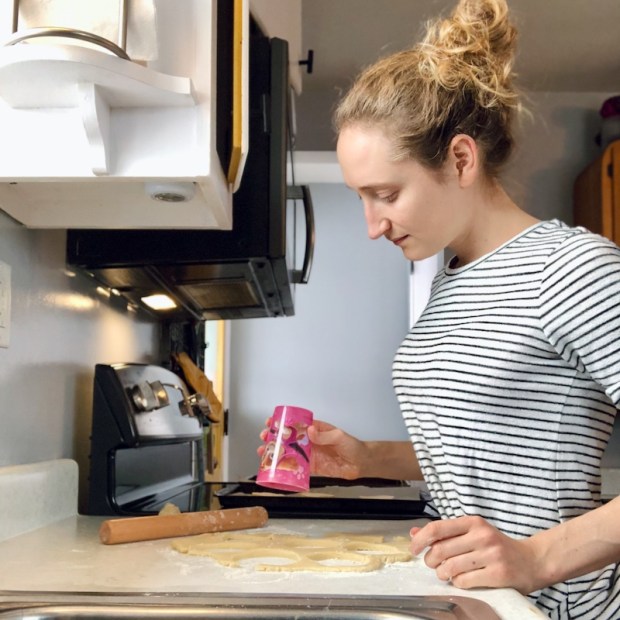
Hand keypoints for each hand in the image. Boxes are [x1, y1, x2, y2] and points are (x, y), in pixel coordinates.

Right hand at [258, 418, 367, 478]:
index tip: (271, 422)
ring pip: (289, 452)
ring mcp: (310, 454)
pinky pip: (297, 467)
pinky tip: (276, 467)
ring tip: (264, 453)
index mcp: (315, 430)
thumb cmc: (352, 446)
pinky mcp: (312, 467)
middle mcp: (310, 441)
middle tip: (264, 438)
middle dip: (275, 437)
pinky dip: (286, 467)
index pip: (296, 424)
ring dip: (276, 452)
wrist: (360, 463)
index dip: (282, 423)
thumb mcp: (339, 436)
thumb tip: (310, 431)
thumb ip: (324, 435)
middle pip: (289, 438)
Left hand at [410, 515, 541, 594]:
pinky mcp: (498, 574)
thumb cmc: (497, 546)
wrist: (532, 561)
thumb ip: (444, 532)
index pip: (437, 528)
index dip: (420, 540)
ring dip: (443, 573)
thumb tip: (414, 533)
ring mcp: (491, 555)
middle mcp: (482, 536)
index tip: (414, 549)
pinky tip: (462, 579)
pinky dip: (458, 583)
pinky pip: (464, 581)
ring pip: (450, 567)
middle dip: (431, 560)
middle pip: (440, 550)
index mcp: (473, 522)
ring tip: (446, 573)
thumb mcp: (472, 533)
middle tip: (433, 564)